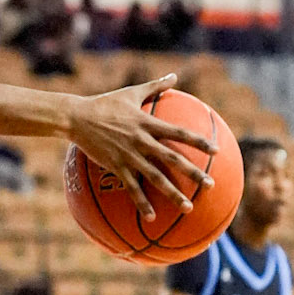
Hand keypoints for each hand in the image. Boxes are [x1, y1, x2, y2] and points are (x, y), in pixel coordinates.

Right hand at [70, 74, 215, 221]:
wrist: (77, 117)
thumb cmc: (105, 103)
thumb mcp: (131, 92)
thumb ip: (156, 86)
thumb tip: (174, 76)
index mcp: (148, 123)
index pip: (179, 133)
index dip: (199, 141)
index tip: (216, 151)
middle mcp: (142, 141)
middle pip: (172, 159)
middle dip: (193, 173)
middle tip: (211, 185)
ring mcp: (129, 156)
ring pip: (155, 177)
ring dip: (173, 194)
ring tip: (188, 208)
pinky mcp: (116, 167)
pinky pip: (131, 188)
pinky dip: (142, 203)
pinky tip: (152, 218)